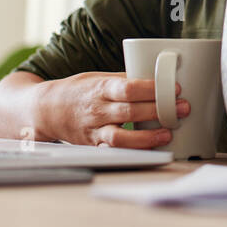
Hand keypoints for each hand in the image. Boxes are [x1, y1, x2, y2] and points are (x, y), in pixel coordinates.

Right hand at [36, 72, 189, 147]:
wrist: (45, 110)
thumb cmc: (76, 91)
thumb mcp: (97, 77)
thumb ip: (123, 79)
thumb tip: (154, 78)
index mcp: (99, 88)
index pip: (128, 87)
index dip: (152, 88)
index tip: (174, 88)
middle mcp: (96, 109)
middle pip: (130, 111)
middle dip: (159, 110)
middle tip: (182, 108)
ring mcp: (93, 129)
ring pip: (121, 136)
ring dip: (147, 136)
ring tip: (168, 133)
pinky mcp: (93, 144)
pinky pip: (114, 149)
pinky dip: (133, 149)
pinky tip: (151, 147)